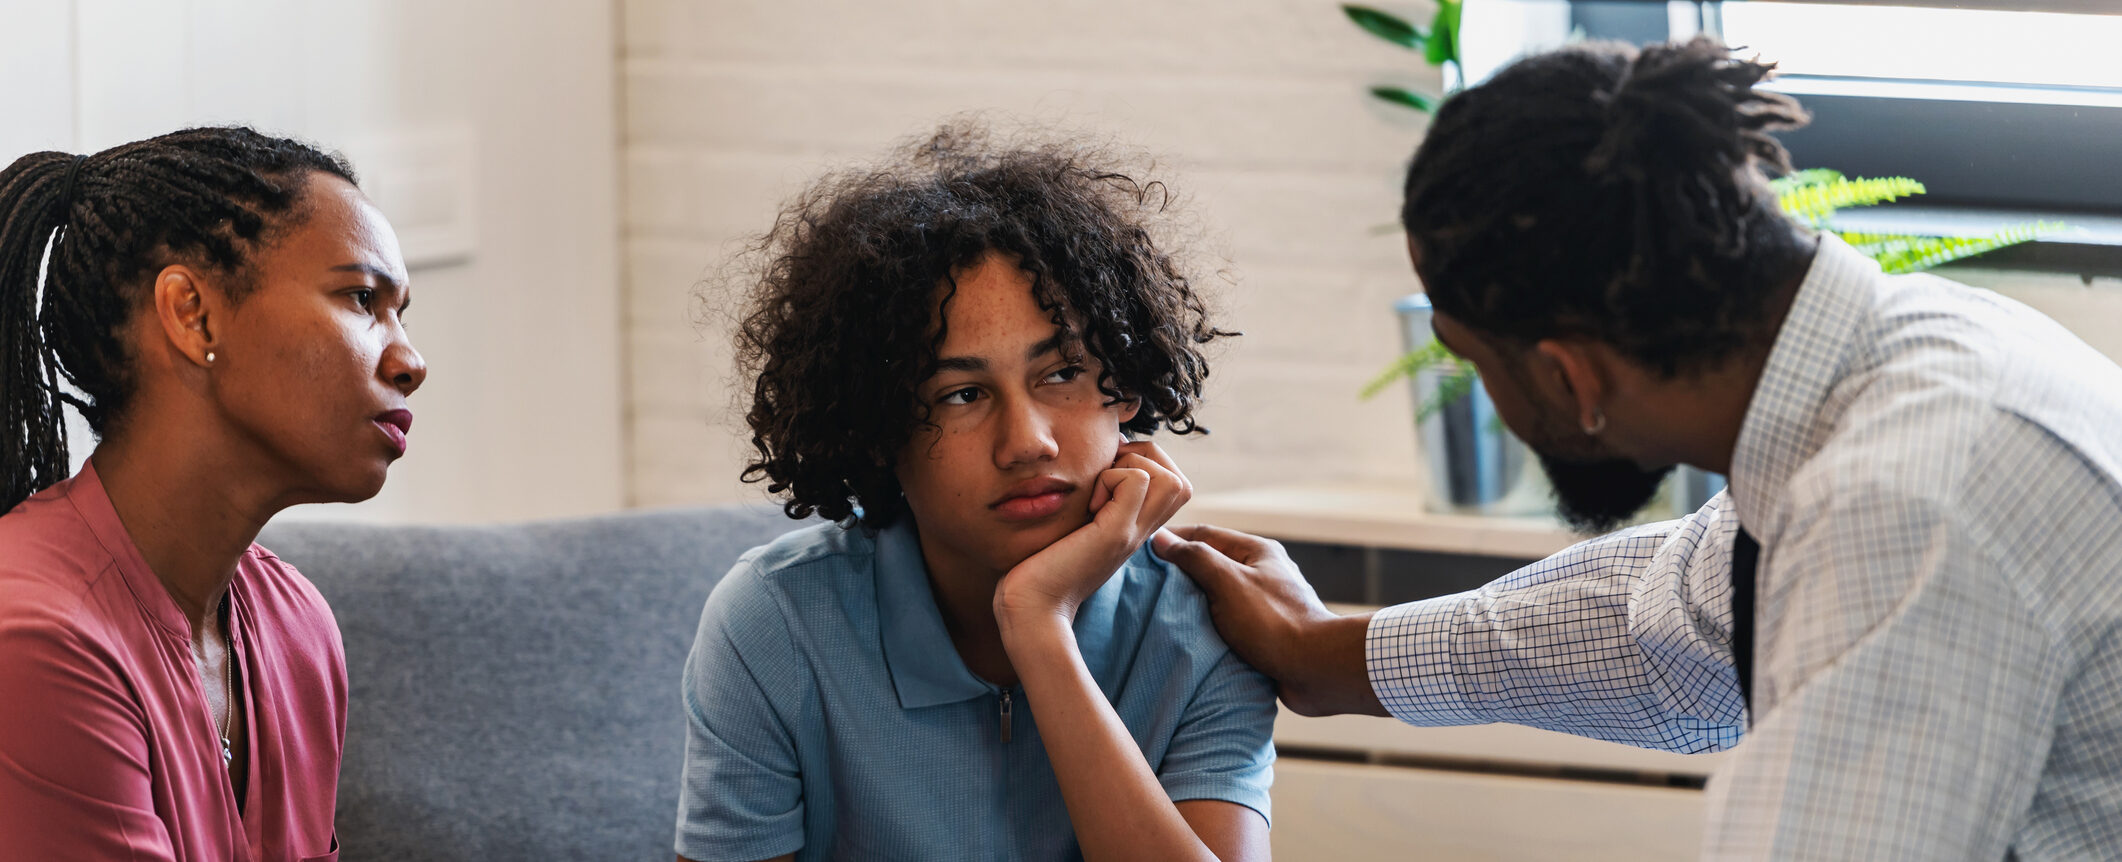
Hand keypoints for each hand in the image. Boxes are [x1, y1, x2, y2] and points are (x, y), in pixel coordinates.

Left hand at [994, 442, 1191, 631]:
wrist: (1031, 606)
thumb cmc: (1040, 565)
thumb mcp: (1075, 526)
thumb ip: (1093, 502)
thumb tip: (1099, 460)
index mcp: (1134, 529)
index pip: (1174, 486)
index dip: (1145, 466)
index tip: (1105, 477)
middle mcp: (1141, 532)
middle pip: (1181, 482)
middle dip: (1144, 462)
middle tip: (1105, 479)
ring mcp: (1133, 533)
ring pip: (1172, 479)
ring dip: (1132, 468)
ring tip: (1099, 493)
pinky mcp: (1116, 533)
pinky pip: (1138, 480)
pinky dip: (1110, 477)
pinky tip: (1088, 505)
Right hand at [1152, 525, 1387, 716]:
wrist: (1316, 669)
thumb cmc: (1273, 621)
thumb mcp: (1228, 582)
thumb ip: (1195, 558)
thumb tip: (1161, 539)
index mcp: (1257, 552)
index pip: (1205, 534)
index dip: (1173, 539)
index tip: (1142, 549)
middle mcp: (1262, 574)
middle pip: (1212, 565)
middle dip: (1180, 572)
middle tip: (1144, 583)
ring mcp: (1265, 604)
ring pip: (1219, 596)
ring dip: (1194, 603)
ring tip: (1161, 611)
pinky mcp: (1265, 633)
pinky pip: (1229, 623)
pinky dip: (1209, 627)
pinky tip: (1190, 636)